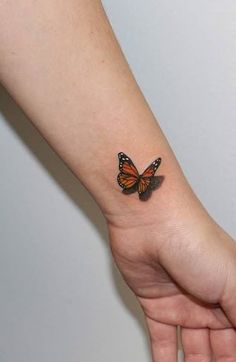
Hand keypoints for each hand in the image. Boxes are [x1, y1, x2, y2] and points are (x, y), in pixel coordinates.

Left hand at [107, 195, 235, 361]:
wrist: (150, 222)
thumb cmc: (193, 240)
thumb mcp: (233, 283)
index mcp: (233, 293)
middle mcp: (209, 299)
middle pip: (220, 346)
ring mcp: (182, 303)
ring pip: (193, 348)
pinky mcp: (156, 304)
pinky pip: (162, 340)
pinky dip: (165, 360)